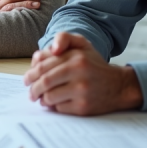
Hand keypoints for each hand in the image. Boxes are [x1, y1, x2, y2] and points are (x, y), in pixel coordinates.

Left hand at [23, 32, 143, 115]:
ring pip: (49, 97)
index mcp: (75, 56)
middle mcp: (79, 72)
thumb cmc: (95, 65)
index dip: (31, 73)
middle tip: (30, 92)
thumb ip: (64, 39)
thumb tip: (45, 51)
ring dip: (41, 99)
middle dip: (32, 88)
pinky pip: (59, 108)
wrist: (119, 86)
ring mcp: (81, 91)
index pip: (43, 65)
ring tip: (40, 98)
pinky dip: (53, 107)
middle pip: (44, 81)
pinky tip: (54, 103)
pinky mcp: (83, 107)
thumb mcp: (83, 45)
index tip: (27, 79)